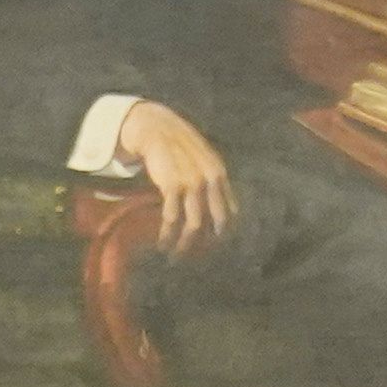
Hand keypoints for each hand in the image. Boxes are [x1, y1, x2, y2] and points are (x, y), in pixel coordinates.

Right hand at [113, 99, 237, 254]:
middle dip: (208, 244)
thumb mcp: (202, 159)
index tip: (214, 246)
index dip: (224, 232)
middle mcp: (210, 179)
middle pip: (216, 222)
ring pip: (194, 224)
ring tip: (174, 256)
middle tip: (197, 257)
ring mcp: (192, 183)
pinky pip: (171, 218)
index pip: (230, 211)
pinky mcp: (172, 186)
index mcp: (220, 174)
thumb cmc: (178, 146)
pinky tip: (162, 243)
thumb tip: (214, 207)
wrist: (156, 129)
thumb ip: (211, 179)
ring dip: (184, 244)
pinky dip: (167, 234)